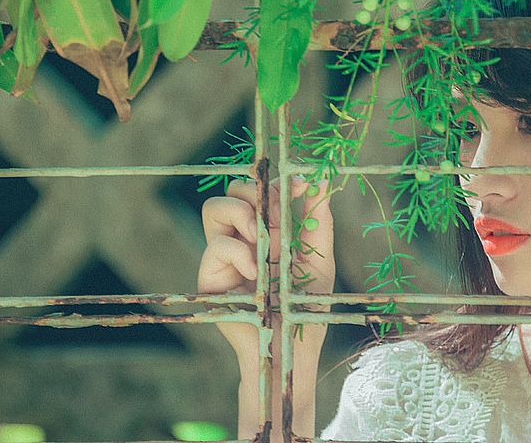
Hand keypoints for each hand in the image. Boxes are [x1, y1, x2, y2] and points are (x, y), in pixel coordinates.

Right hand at [198, 176, 334, 359]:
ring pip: (215, 208)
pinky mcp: (210, 277)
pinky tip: (257, 273)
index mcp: (269, 231)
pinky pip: (215, 246)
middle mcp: (243, 238)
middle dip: (258, 196)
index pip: (262, 189)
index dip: (276, 182)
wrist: (291, 350)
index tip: (299, 186)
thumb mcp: (320, 260)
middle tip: (280, 222)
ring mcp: (225, 256)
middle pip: (234, 190)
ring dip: (243, 215)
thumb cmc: (306, 308)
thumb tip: (320, 180)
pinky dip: (239, 253)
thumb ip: (318, 222)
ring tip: (265, 243)